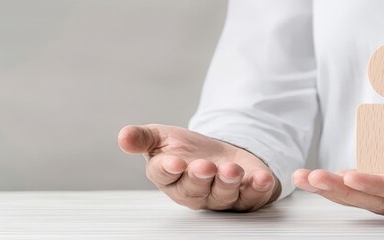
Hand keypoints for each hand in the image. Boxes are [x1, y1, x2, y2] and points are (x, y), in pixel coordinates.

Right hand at [118, 124, 279, 211]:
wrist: (220, 154)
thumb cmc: (187, 150)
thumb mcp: (162, 137)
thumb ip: (143, 138)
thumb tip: (123, 137)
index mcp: (169, 177)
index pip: (164, 176)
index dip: (169, 170)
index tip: (175, 162)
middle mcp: (193, 191)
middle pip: (194, 189)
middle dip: (200, 178)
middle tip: (205, 166)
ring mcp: (220, 196)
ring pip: (223, 195)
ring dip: (228, 183)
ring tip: (232, 170)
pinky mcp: (245, 196)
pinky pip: (251, 197)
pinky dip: (258, 188)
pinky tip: (261, 177)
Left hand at [293, 142, 383, 220]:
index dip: (379, 184)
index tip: (351, 174)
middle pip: (377, 199)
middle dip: (342, 190)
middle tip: (311, 177)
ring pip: (367, 200)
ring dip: (334, 190)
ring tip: (302, 178)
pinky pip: (367, 195)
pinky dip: (342, 188)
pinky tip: (317, 180)